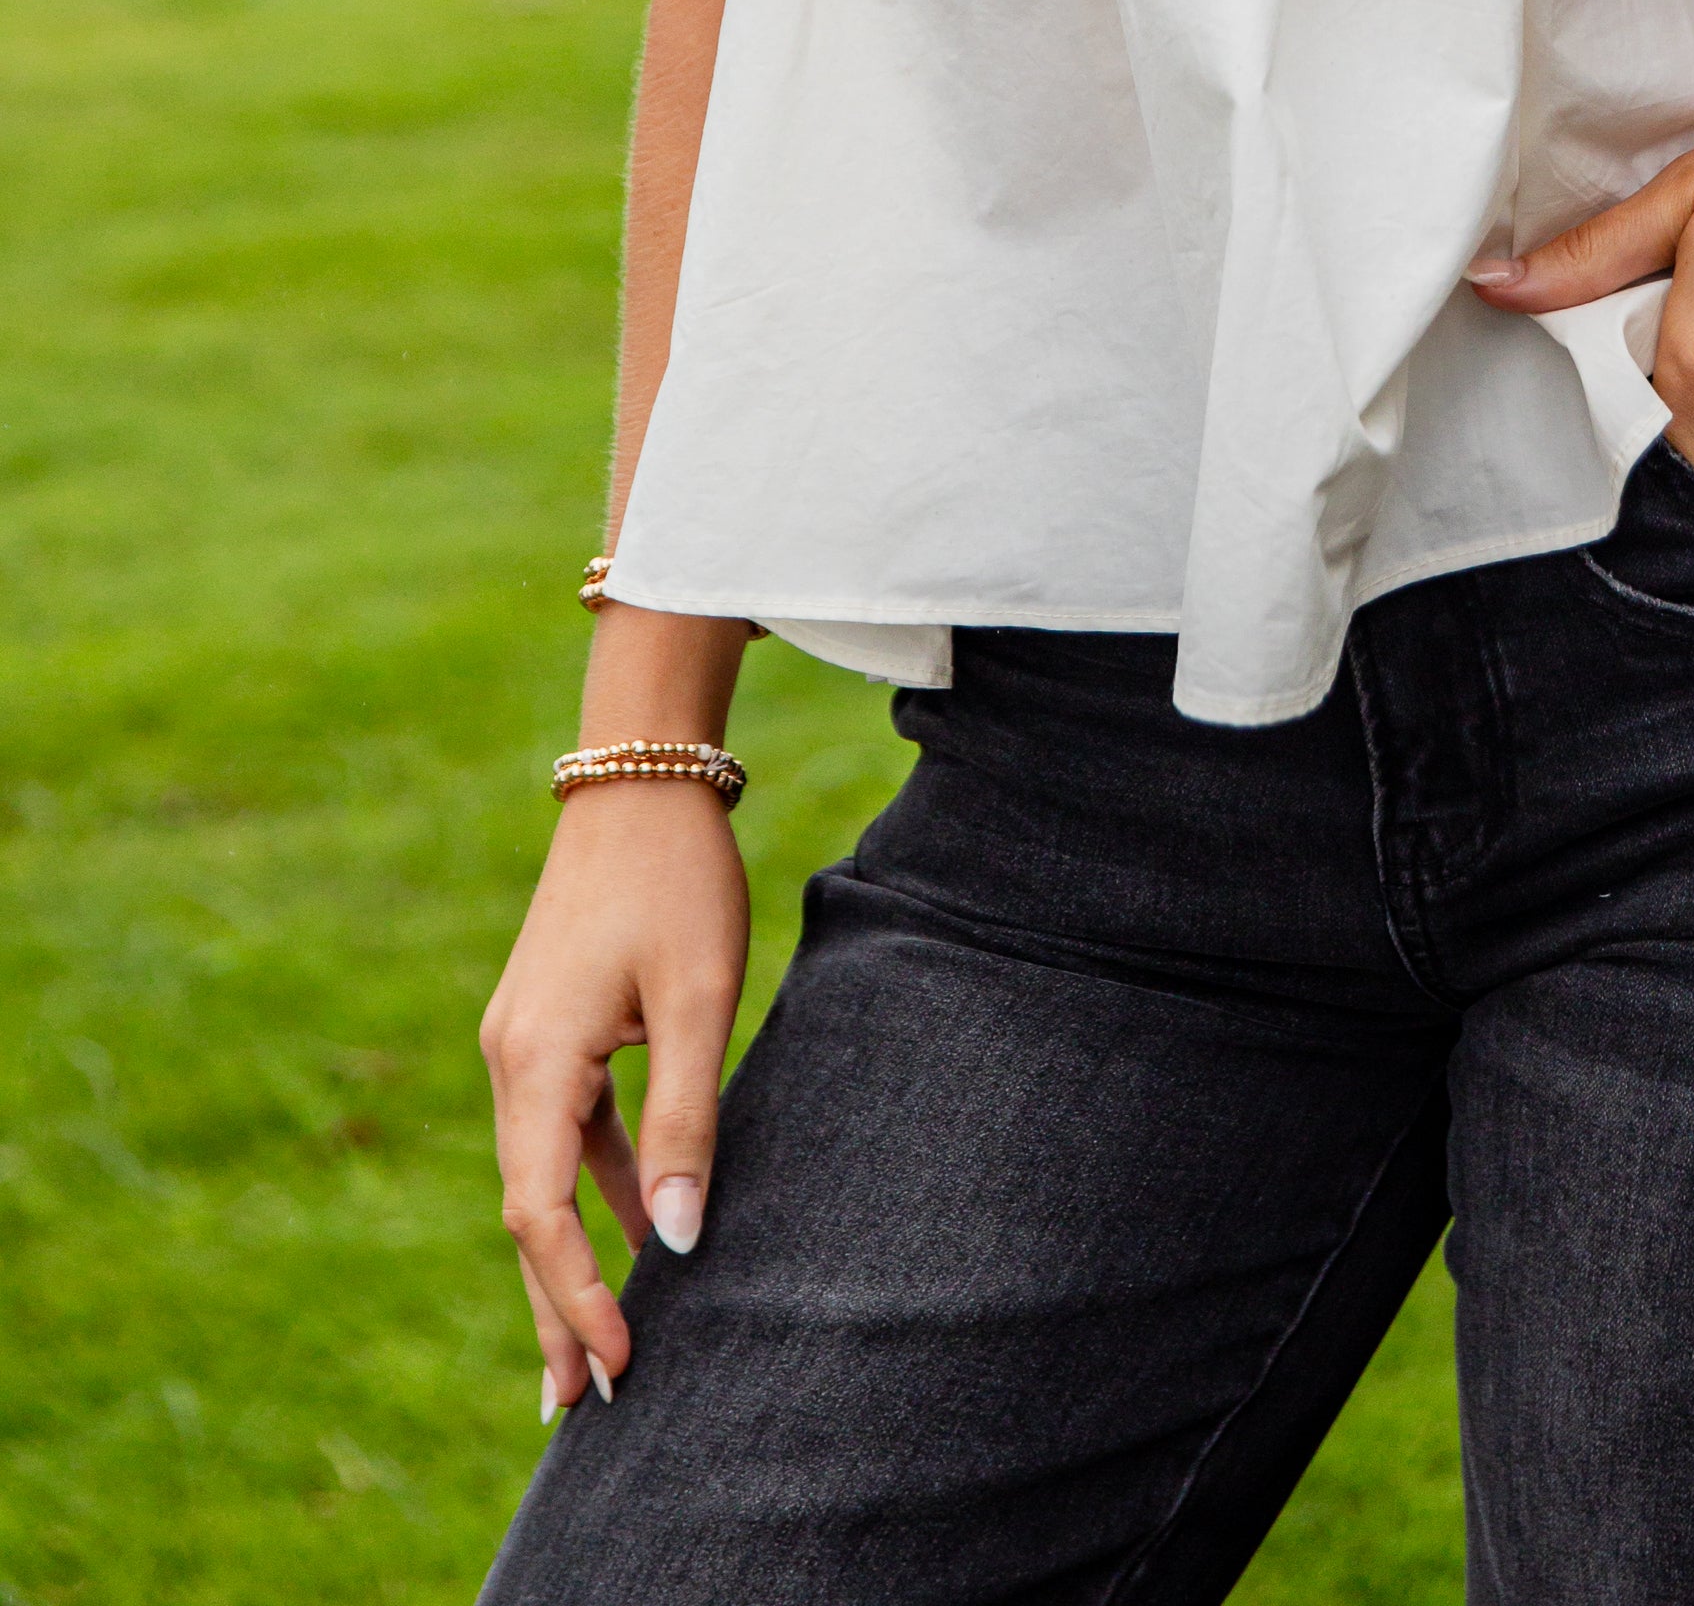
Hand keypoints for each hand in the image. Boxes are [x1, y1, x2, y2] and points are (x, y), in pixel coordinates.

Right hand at [480, 775, 749, 1412]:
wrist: (642, 774)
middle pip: (528, 1210)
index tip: (620, 1364)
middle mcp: (512, 1059)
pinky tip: (636, 1231)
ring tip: (606, 1344)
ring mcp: (526, 1041)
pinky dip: (592, 1188)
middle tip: (584, 1405)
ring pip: (545, 1175)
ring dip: (572, 1255)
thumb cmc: (678, 877)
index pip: (541, 1213)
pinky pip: (566, 1131)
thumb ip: (686, 1116)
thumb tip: (679, 1238)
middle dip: (556, 1306)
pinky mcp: (553, 1024)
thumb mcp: (697, 997)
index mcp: (534, 1059)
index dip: (576, 1295)